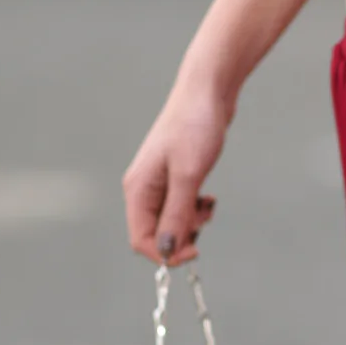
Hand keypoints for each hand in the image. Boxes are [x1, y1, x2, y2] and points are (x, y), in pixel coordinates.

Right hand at [122, 72, 230, 264]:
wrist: (207, 91)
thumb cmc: (195, 126)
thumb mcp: (188, 175)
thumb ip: (177, 215)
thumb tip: (166, 251)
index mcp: (138, 189)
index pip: (141, 239)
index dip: (166, 253)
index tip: (196, 251)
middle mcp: (143, 188)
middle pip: (155, 233)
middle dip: (181, 236)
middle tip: (204, 219)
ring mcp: (158, 183)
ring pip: (170, 222)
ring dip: (191, 222)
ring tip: (208, 204)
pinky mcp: (174, 177)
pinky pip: (180, 207)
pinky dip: (195, 209)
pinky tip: (207, 197)